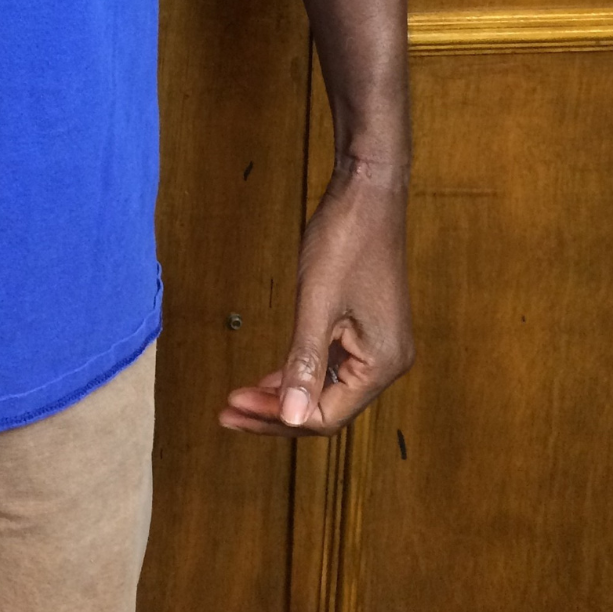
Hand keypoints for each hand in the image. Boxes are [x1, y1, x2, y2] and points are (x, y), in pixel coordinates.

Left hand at [220, 159, 412, 436]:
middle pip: (324, 408)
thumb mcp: (317, 302)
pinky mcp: (363, 331)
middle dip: (275, 411)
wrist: (366, 192)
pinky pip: (328, 366)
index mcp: (382, 364)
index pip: (325, 415)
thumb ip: (303, 362)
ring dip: (283, 395)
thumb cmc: (346, 240)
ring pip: (324, 389)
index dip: (277, 416)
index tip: (234, 404)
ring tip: (239, 400)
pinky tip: (268, 377)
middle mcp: (385, 364)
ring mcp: (376, 347)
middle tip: (227, 413)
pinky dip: (297, 372)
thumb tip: (291, 419)